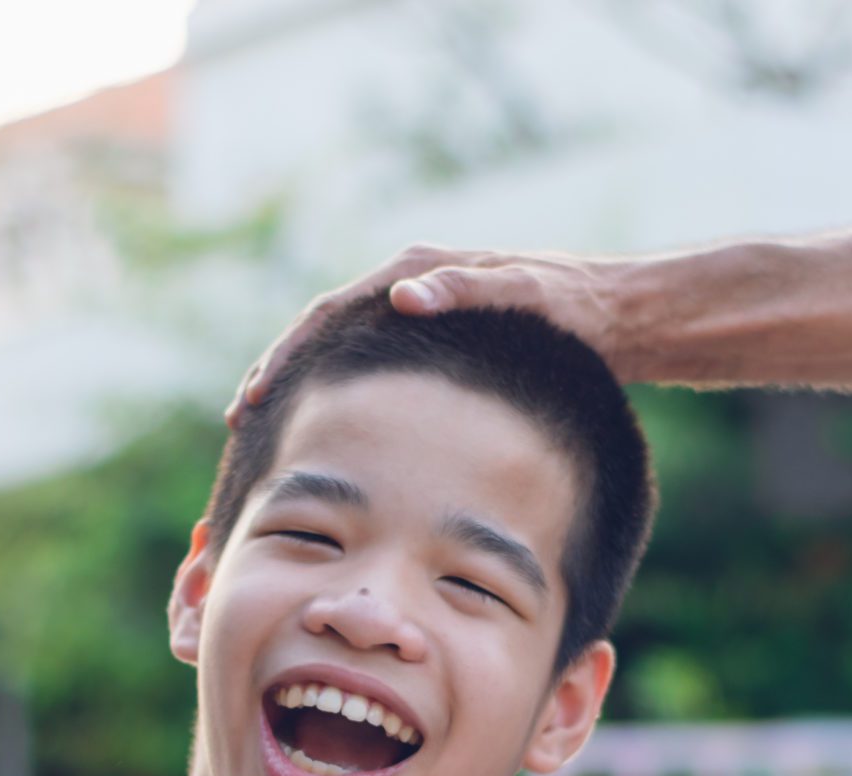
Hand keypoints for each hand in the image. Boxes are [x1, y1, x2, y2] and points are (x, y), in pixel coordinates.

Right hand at [227, 244, 631, 423]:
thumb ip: (466, 290)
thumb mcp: (525, 293)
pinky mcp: (428, 342)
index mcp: (415, 270)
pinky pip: (367, 368)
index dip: (286, 355)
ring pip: (337, 352)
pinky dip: (335, 393)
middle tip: (239, 417)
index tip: (258, 396)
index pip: (328, 314)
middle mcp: (406, 286)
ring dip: (297, 384)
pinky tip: (322, 429)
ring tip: (260, 430)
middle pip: (318, 331)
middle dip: (275, 371)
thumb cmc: (570, 307)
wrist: (611, 316)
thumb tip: (403, 296)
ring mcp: (415, 314)